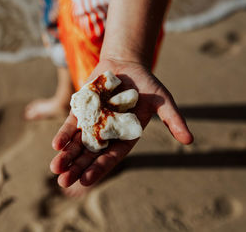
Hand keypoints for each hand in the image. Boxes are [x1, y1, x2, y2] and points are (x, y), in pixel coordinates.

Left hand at [50, 58, 193, 187]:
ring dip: (66, 155)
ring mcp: (92, 123)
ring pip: (77, 143)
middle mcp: (107, 134)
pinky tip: (56, 145)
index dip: (99, 168)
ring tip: (55, 169)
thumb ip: (173, 120)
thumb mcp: (162, 101)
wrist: (126, 63)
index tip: (85, 180)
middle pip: (90, 154)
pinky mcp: (81, 111)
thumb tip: (190, 141)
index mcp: (125, 137)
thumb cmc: (146, 84)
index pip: (111, 157)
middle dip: (77, 167)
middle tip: (63, 181)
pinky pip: (71, 125)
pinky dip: (64, 134)